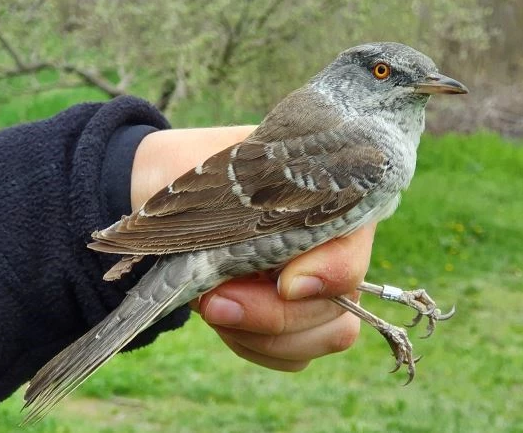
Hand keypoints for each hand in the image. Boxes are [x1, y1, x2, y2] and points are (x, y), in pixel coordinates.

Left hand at [131, 126, 369, 370]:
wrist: (167, 186)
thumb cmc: (197, 165)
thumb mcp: (216, 167)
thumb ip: (249, 202)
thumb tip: (281, 269)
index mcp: (337, 199)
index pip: (355, 250)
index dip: (328, 275)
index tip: (283, 282)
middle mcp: (341, 248)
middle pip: (342, 308)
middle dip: (274, 314)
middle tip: (214, 299)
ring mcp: (325, 290)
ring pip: (325, 337)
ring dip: (260, 335)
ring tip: (211, 305)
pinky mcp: (299, 324)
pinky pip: (294, 357)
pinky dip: (253, 345)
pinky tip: (220, 317)